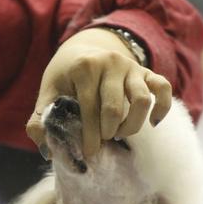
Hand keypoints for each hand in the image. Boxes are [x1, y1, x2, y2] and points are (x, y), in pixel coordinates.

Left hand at [26, 27, 171, 159]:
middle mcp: (110, 62)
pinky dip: (161, 108)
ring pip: (142, 100)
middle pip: (115, 108)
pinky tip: (152, 123)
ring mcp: (130, 66)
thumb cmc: (65, 78)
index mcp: (84, 67)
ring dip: (131, 125)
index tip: (88, 153)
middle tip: (101, 141)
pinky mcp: (145, 71)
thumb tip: (47, 149)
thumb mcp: (48, 94)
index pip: (89, 109)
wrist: (82, 50)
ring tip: (118, 133)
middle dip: (107, 132)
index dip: (89, 136)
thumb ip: (40, 121)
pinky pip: (162, 88)